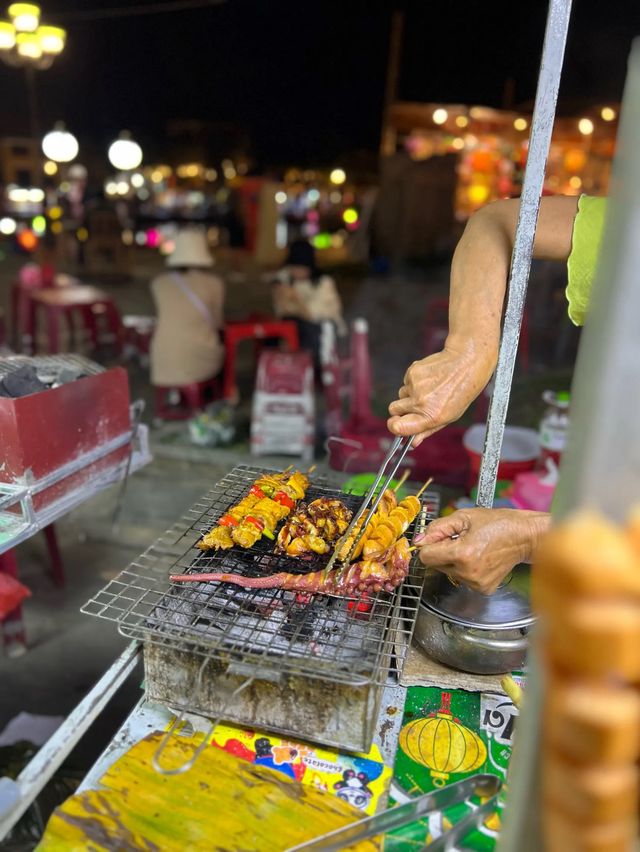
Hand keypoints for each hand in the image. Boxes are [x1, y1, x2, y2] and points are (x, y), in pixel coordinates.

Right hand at [387, 346, 494, 446]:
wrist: (466, 363)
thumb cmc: (461, 391)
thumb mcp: (449, 416)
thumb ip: (428, 430)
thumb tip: (412, 443)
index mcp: (430, 417)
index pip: (397, 427)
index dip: (394, 426)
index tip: (396, 424)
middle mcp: (420, 402)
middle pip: (393, 410)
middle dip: (400, 409)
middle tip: (415, 405)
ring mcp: (415, 386)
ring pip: (401, 395)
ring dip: (410, 394)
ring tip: (429, 389)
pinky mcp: (412, 372)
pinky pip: (406, 382)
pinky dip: (414, 382)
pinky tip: (429, 379)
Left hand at [415, 508, 550, 593]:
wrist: (523, 537)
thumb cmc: (497, 523)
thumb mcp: (463, 517)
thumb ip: (437, 528)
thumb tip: (419, 541)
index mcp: (462, 554)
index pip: (426, 557)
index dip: (430, 545)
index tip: (440, 538)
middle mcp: (468, 572)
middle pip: (436, 565)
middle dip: (443, 552)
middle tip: (461, 540)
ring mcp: (477, 583)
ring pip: (449, 572)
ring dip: (455, 561)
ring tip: (473, 548)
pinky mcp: (484, 589)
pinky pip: (463, 579)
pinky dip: (466, 569)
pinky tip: (480, 558)